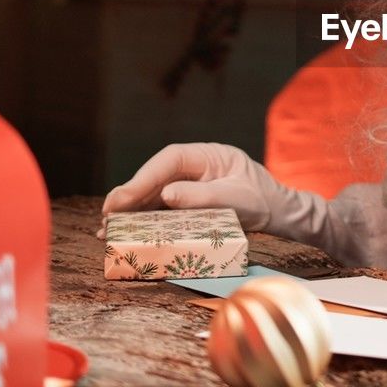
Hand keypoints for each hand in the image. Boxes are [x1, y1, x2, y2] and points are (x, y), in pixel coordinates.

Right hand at [101, 143, 298, 234]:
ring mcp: (191, 181)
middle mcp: (196, 165)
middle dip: (130, 195)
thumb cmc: (262, 201)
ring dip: (131, 210)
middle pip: (155, 175)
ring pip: (154, 192)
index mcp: (208, 154)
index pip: (169, 161)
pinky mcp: (189, 199)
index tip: (122, 198)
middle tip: (107, 216)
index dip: (142, 178)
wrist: (280, 213)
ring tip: (108, 229)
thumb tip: (166, 195)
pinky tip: (127, 232)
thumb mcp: (235, 199)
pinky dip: (144, 218)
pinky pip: (162, 206)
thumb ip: (201, 197)